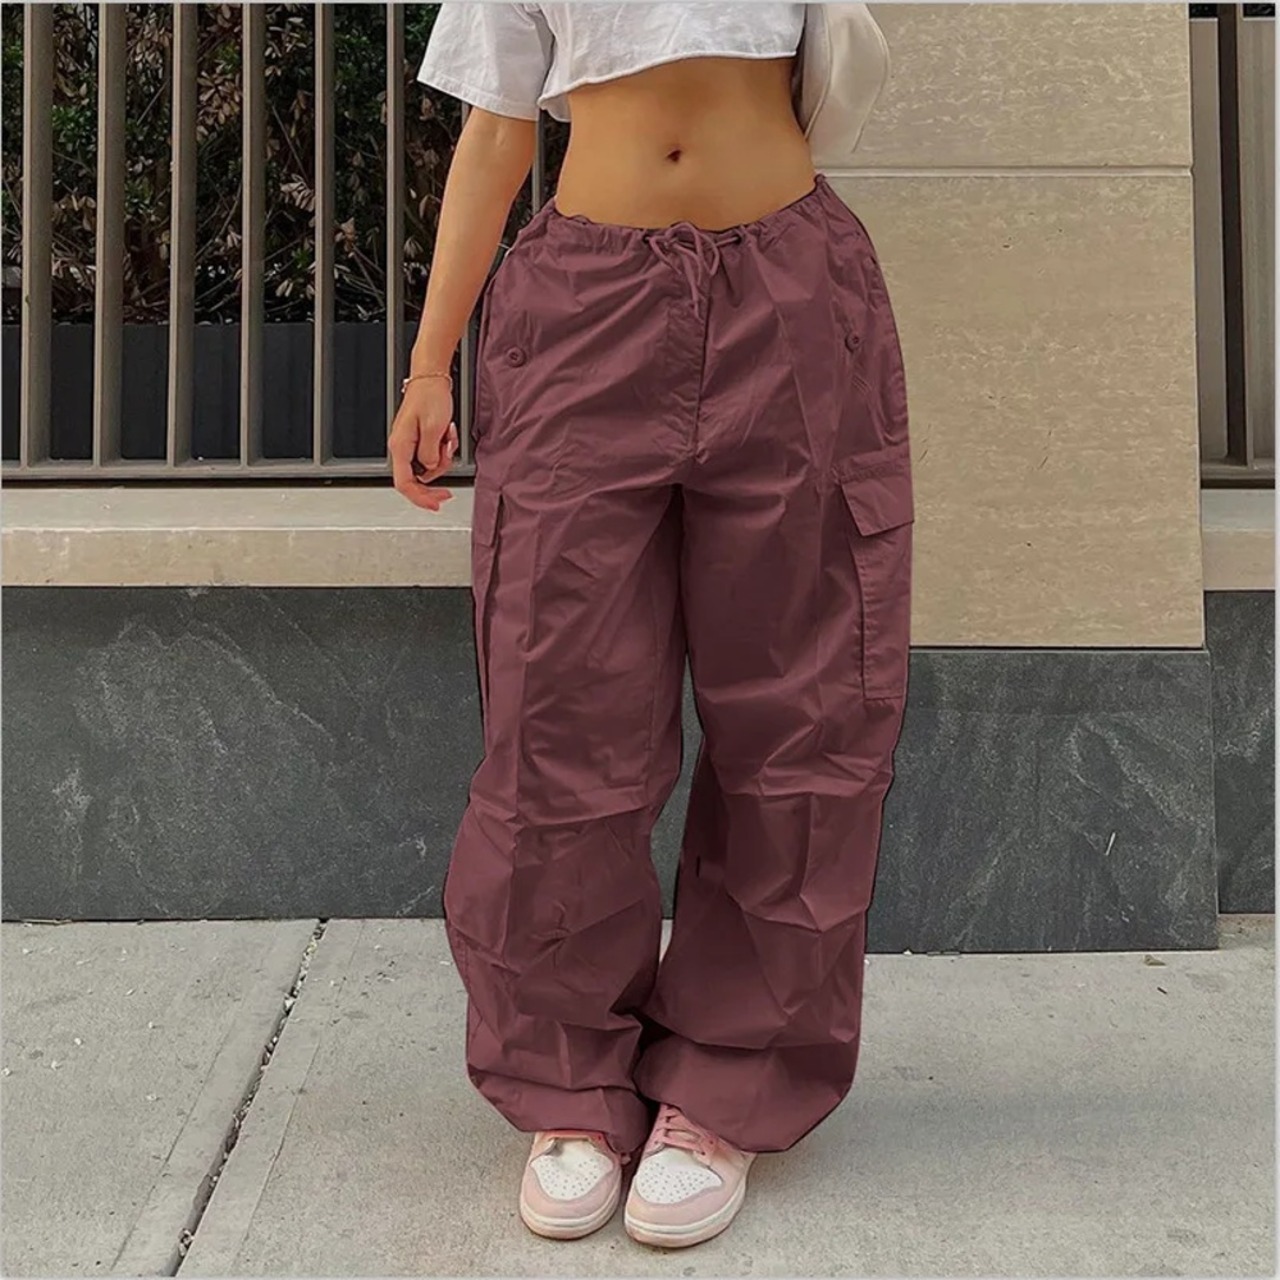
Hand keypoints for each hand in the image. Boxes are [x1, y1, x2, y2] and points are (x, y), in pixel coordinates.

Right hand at [389, 377, 457, 510]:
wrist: (430, 380)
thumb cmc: (429, 397)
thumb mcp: (433, 427)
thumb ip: (430, 453)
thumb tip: (430, 468)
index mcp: (400, 446)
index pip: (404, 483)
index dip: (419, 498)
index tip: (435, 505)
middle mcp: (402, 448)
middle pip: (415, 481)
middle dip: (434, 484)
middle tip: (448, 491)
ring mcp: (410, 446)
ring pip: (427, 469)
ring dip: (442, 460)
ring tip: (447, 439)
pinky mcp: (419, 442)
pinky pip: (432, 457)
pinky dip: (443, 451)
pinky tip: (447, 437)